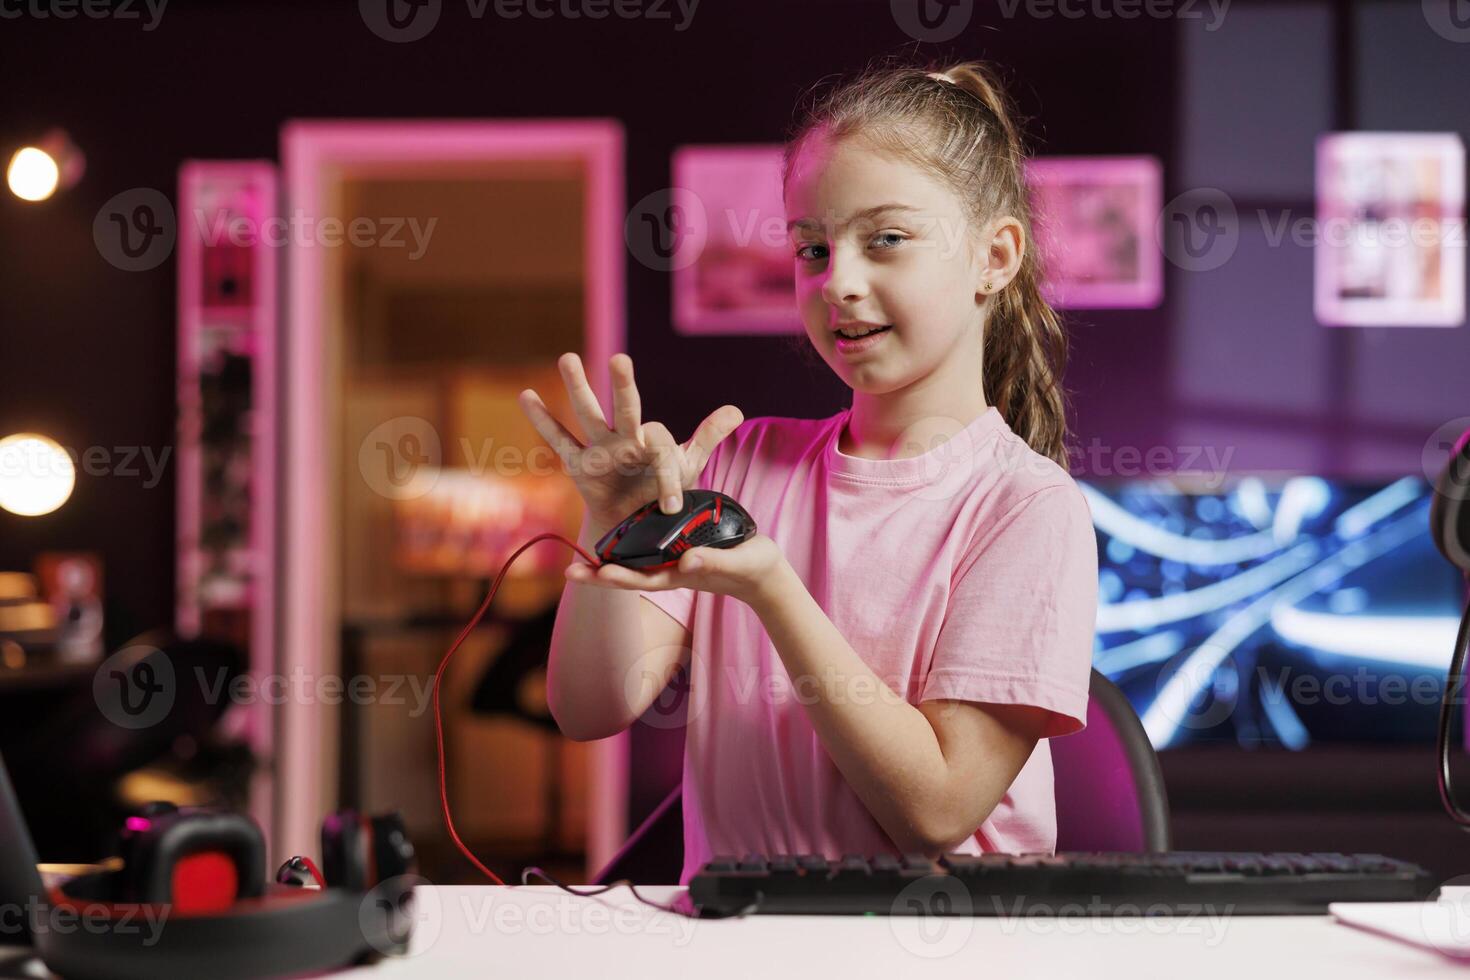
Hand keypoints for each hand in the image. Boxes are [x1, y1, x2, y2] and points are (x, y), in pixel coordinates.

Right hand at [518, 352, 742, 527]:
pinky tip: (526, 395)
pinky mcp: (580, 464)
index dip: (667, 478)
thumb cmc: (661, 490)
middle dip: (624, 387)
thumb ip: (707, 436)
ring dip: (579, 388)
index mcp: (653, 440)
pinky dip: (542, 420)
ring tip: (568, 357)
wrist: (635, 522)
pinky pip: (559, 440)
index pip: (660, 447)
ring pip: (589, 414)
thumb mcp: (687, 465)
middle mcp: (626, 438)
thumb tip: (738, 410)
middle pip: (627, 408)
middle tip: (621, 359)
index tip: (670, 506)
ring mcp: (601, 447)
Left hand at [565, 533, 787, 608]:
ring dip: (607, 559)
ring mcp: (673, 560)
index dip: (618, 576)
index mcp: (681, 575)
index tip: (596, 572)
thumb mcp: (737, 563)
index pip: (643, 579)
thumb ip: (714, 562)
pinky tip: (612, 536)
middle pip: (629, 574)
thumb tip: (687, 561)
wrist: (762, 571)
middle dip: (599, 575)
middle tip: (569, 572)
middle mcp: (671, 569)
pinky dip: (628, 544)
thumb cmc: (753, 568)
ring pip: (634, 561)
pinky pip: (648, 548)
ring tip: (579, 558)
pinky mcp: (679, 547)